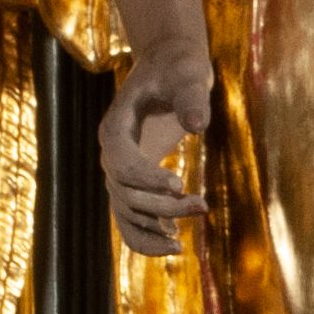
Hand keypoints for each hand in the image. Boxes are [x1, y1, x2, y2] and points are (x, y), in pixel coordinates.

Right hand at [99, 34, 211, 256]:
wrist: (169, 67)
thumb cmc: (178, 67)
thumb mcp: (188, 74)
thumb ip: (192, 97)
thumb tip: (197, 125)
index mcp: (115, 127)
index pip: (121, 163)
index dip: (146, 178)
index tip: (180, 184)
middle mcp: (111, 155)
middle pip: (125, 194)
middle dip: (162, 205)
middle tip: (202, 205)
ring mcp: (120, 173)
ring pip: (127, 214)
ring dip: (158, 226)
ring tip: (195, 222)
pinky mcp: (134, 185)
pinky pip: (130, 223)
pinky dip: (147, 239)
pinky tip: (175, 246)